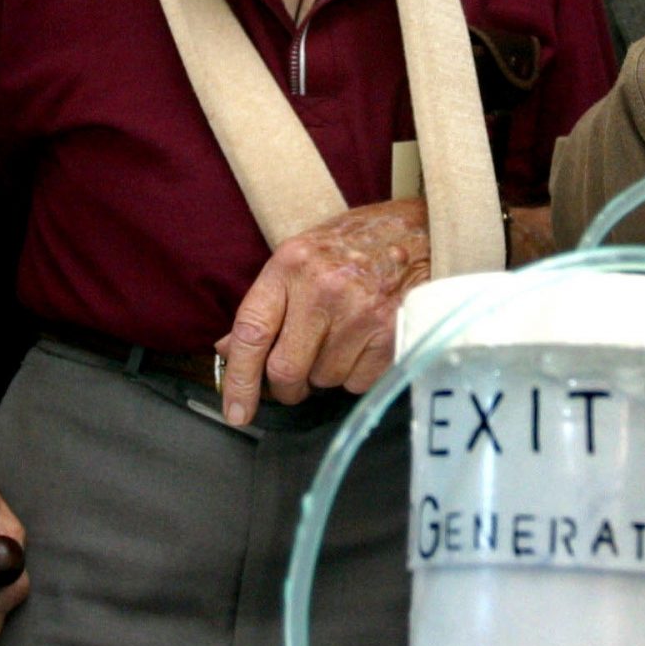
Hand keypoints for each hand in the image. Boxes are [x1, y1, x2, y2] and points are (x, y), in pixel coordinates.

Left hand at [215, 197, 430, 426]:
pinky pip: (357, 382)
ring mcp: (361, 312)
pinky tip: (364, 342)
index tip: (236, 412)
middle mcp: (324, 288)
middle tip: (294, 381)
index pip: (252, 332)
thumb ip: (266, 304)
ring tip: (341, 338)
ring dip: (325, 374)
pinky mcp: (391, 334)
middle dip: (286, 388)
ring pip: (324, 380)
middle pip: (286, 369)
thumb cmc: (353, 245)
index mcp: (291, 264)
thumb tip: (228, 350)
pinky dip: (355, 374)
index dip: (239, 379)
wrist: (416, 233)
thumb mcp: (300, 257)